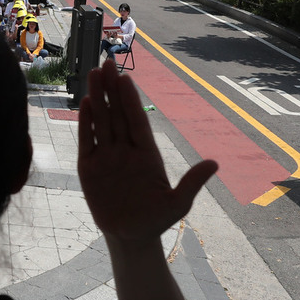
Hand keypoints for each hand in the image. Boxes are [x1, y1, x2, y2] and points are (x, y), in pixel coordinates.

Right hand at [78, 60, 216, 246]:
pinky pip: (87, 140)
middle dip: (111, 88)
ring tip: (92, 73)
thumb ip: (192, 182)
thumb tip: (214, 163)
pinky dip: (85, 122)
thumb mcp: (179, 203)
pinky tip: (85, 103)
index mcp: (147, 153)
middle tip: (106, 63)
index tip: (126, 78)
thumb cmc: (156, 220)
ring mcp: (106, 156)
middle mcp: (125, 149)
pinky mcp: (89, 167)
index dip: (130, 99)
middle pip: (117, 113)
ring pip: (101, 121)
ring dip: (97, 97)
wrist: (131, 237)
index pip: (137, 120)